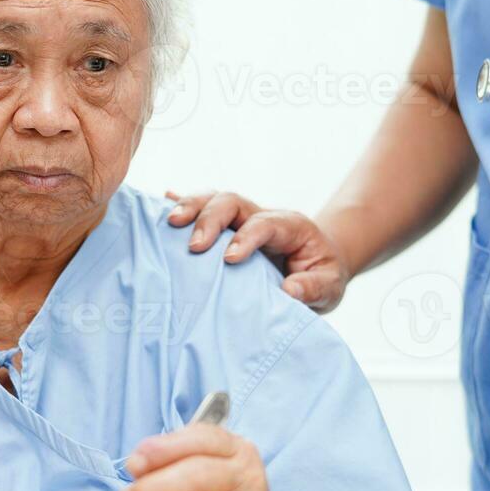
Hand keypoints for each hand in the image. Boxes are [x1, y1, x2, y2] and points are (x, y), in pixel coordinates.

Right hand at [164, 190, 351, 311]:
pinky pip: (202, 209)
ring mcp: (242, 219)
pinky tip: (160, 207)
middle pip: (232, 201)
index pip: (264, 223)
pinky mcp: (227, 227)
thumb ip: (313, 288)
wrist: (319, 263)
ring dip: (191, 208)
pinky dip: (181, 205)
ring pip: (213, 199)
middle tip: (193, 246)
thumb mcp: (330, 286)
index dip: (246, 237)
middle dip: (211, 218)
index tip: (229, 260)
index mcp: (290, 227)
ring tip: (170, 223)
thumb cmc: (323, 274)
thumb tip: (288, 291)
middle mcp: (262, 216)